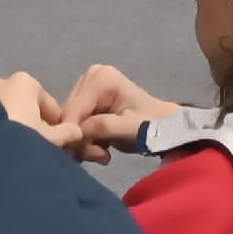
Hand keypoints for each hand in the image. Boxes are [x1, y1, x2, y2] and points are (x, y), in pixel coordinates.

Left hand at [0, 71, 80, 150]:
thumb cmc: (21, 136)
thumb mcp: (50, 138)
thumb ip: (66, 133)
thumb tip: (76, 131)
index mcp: (26, 82)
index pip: (49, 105)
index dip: (55, 126)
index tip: (55, 145)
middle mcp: (3, 81)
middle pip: (26, 107)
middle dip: (31, 125)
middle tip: (34, 148)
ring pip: (7, 112)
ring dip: (13, 127)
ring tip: (14, 150)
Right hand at [61, 63, 179, 164]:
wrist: (163, 126)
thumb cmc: (152, 124)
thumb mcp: (130, 127)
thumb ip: (103, 127)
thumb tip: (76, 131)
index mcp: (101, 78)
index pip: (73, 111)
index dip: (75, 135)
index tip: (87, 156)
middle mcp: (90, 77)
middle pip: (69, 117)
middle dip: (82, 141)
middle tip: (101, 156)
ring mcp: (87, 88)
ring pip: (70, 124)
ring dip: (84, 144)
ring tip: (104, 154)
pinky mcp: (86, 102)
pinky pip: (75, 126)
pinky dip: (86, 141)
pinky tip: (102, 148)